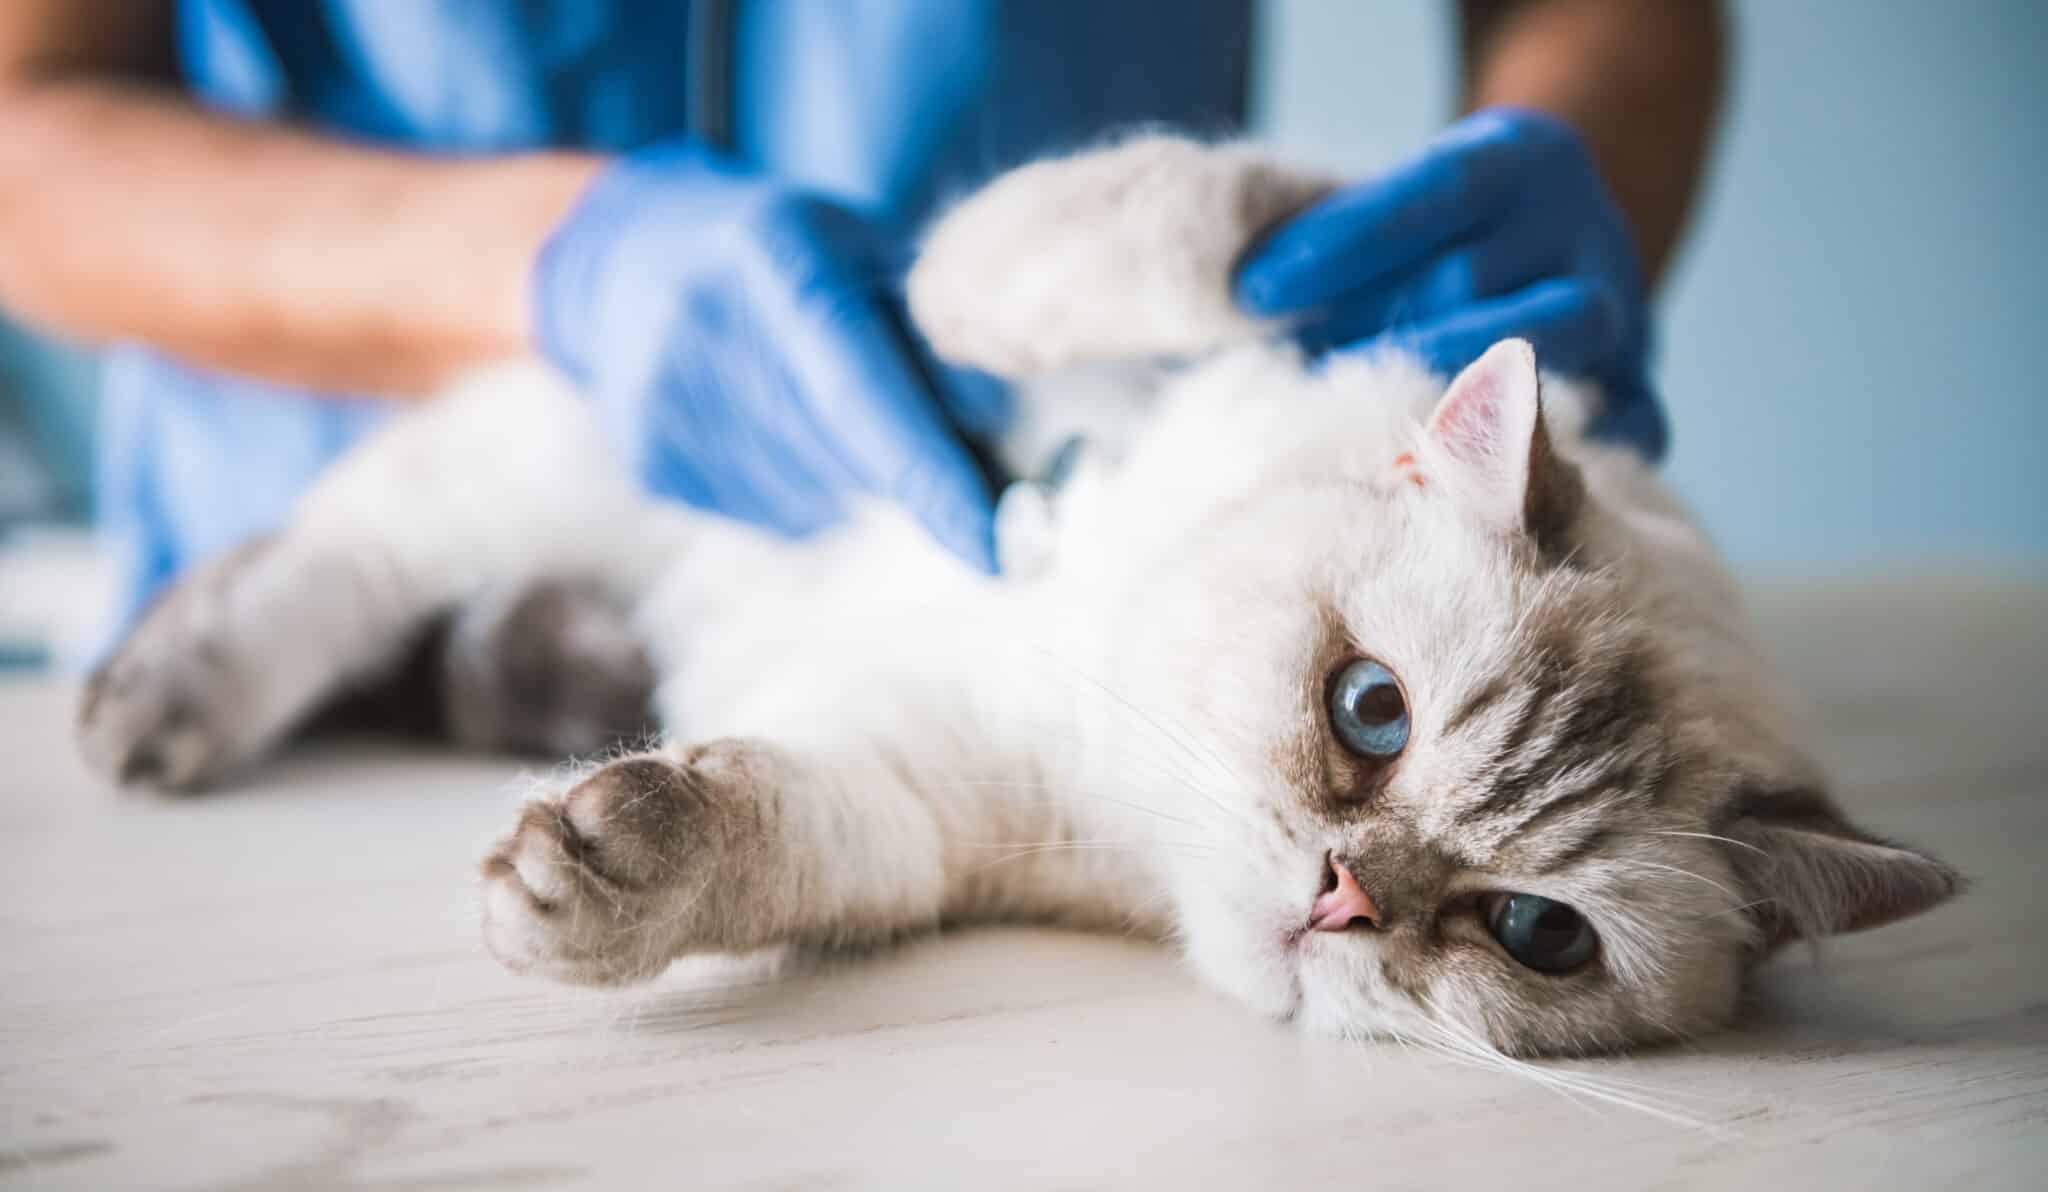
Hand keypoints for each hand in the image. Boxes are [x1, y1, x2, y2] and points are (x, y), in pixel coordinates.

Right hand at [533, 143, 998, 568]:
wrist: (619, 257)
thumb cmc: (773, 247)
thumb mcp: (856, 244)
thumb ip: (929, 323)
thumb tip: (997, 424)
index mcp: (772, 262)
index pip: (863, 395)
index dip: (934, 478)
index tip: (1001, 546)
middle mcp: (708, 334)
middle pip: (851, 456)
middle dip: (914, 463)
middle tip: (931, 425)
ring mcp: (671, 407)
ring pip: (821, 496)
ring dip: (857, 471)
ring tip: (828, 403)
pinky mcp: (654, 462)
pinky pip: (777, 511)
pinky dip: (809, 483)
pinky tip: (782, 424)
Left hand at [1234, 108, 1665, 458]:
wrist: (1562, 235)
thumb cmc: (1440, 236)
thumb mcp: (1404, 207)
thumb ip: (1342, 248)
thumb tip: (1251, 305)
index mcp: (1520, 156)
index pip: (1430, 191)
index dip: (1340, 244)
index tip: (1256, 292)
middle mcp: (1580, 224)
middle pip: (1468, 282)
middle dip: (1368, 336)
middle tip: (1293, 382)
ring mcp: (1621, 307)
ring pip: (1539, 347)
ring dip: (1436, 396)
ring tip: (1363, 434)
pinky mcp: (1642, 384)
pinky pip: (1626, 428)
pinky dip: (1561, 460)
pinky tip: (1479, 489)